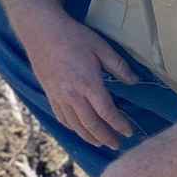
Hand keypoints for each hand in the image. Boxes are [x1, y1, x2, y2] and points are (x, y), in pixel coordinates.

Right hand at [26, 17, 139, 147]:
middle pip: (91, 124)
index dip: (119, 125)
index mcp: (88, 84)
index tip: (128, 132)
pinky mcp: (50, 95)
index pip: (107, 112)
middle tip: (117, 144)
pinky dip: (72, 128)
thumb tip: (134, 81)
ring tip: (100, 143)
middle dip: (106, 137)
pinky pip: (61, 118)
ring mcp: (59, 97)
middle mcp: (73, 95)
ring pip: (75, 125)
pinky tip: (79, 130)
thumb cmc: (73, 36)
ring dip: (89, 137)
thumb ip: (119, 66)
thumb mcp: (101, 47)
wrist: (41, 32)